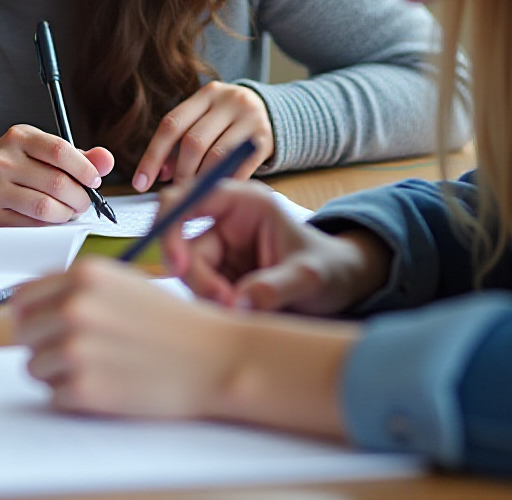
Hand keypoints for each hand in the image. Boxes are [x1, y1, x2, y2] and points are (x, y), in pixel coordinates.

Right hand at [0, 124, 114, 224]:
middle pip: (57, 183)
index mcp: (18, 137)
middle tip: (84, 201)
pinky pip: (32, 225)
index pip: (59, 151)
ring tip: (69, 210)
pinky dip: (50, 225)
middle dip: (80, 197)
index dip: (85, 169)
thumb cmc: (16, 164)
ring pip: (45, 208)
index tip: (94, 180)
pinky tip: (51, 218)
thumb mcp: (43, 151)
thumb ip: (79, 156)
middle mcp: (2, 159)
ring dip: (67, 214)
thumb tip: (106, 159)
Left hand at [13, 257, 241, 417]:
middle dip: (46, 346)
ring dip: (59, 374)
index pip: (22, 298)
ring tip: (100, 371)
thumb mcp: (124, 284)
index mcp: (83, 275)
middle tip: (80, 355)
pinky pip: (55, 397)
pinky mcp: (84, 388)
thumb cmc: (178, 326)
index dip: (32, 316)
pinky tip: (108, 388)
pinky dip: (76, 399)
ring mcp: (76, 348)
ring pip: (35, 367)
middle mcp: (74, 307)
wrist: (220, 360)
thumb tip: (32, 305)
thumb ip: (78, 289)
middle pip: (25, 334)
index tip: (43, 328)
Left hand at [131, 82, 272, 190]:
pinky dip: (224, 182)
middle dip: (180, 172)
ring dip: (201, 179)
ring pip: (216, 156)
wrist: (271, 112)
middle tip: (177, 191)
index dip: (152, 157)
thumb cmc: (226, 121)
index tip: (140, 183)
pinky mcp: (265, 138)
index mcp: (206, 94)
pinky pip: (239, 167)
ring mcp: (250, 118)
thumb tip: (160, 174)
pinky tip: (217, 190)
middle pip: (193, 142)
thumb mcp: (203, 122)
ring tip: (195, 192)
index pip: (171, 125)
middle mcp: (229, 101)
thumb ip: (180, 144)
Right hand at [161, 181, 390, 313]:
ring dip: (208, 296)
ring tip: (246, 312)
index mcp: (245, 203)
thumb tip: (237, 303)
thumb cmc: (330, 270)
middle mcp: (225, 221)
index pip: (188, 198)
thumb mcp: (311, 277)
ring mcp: (220, 249)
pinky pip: (200, 290)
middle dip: (197, 277)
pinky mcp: (219, 274)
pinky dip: (213, 306)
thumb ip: (275, 287)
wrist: (340, 288)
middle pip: (182, 243)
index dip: (171, 226)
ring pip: (189, 272)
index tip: (179, 266)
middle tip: (226, 304)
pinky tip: (241, 314)